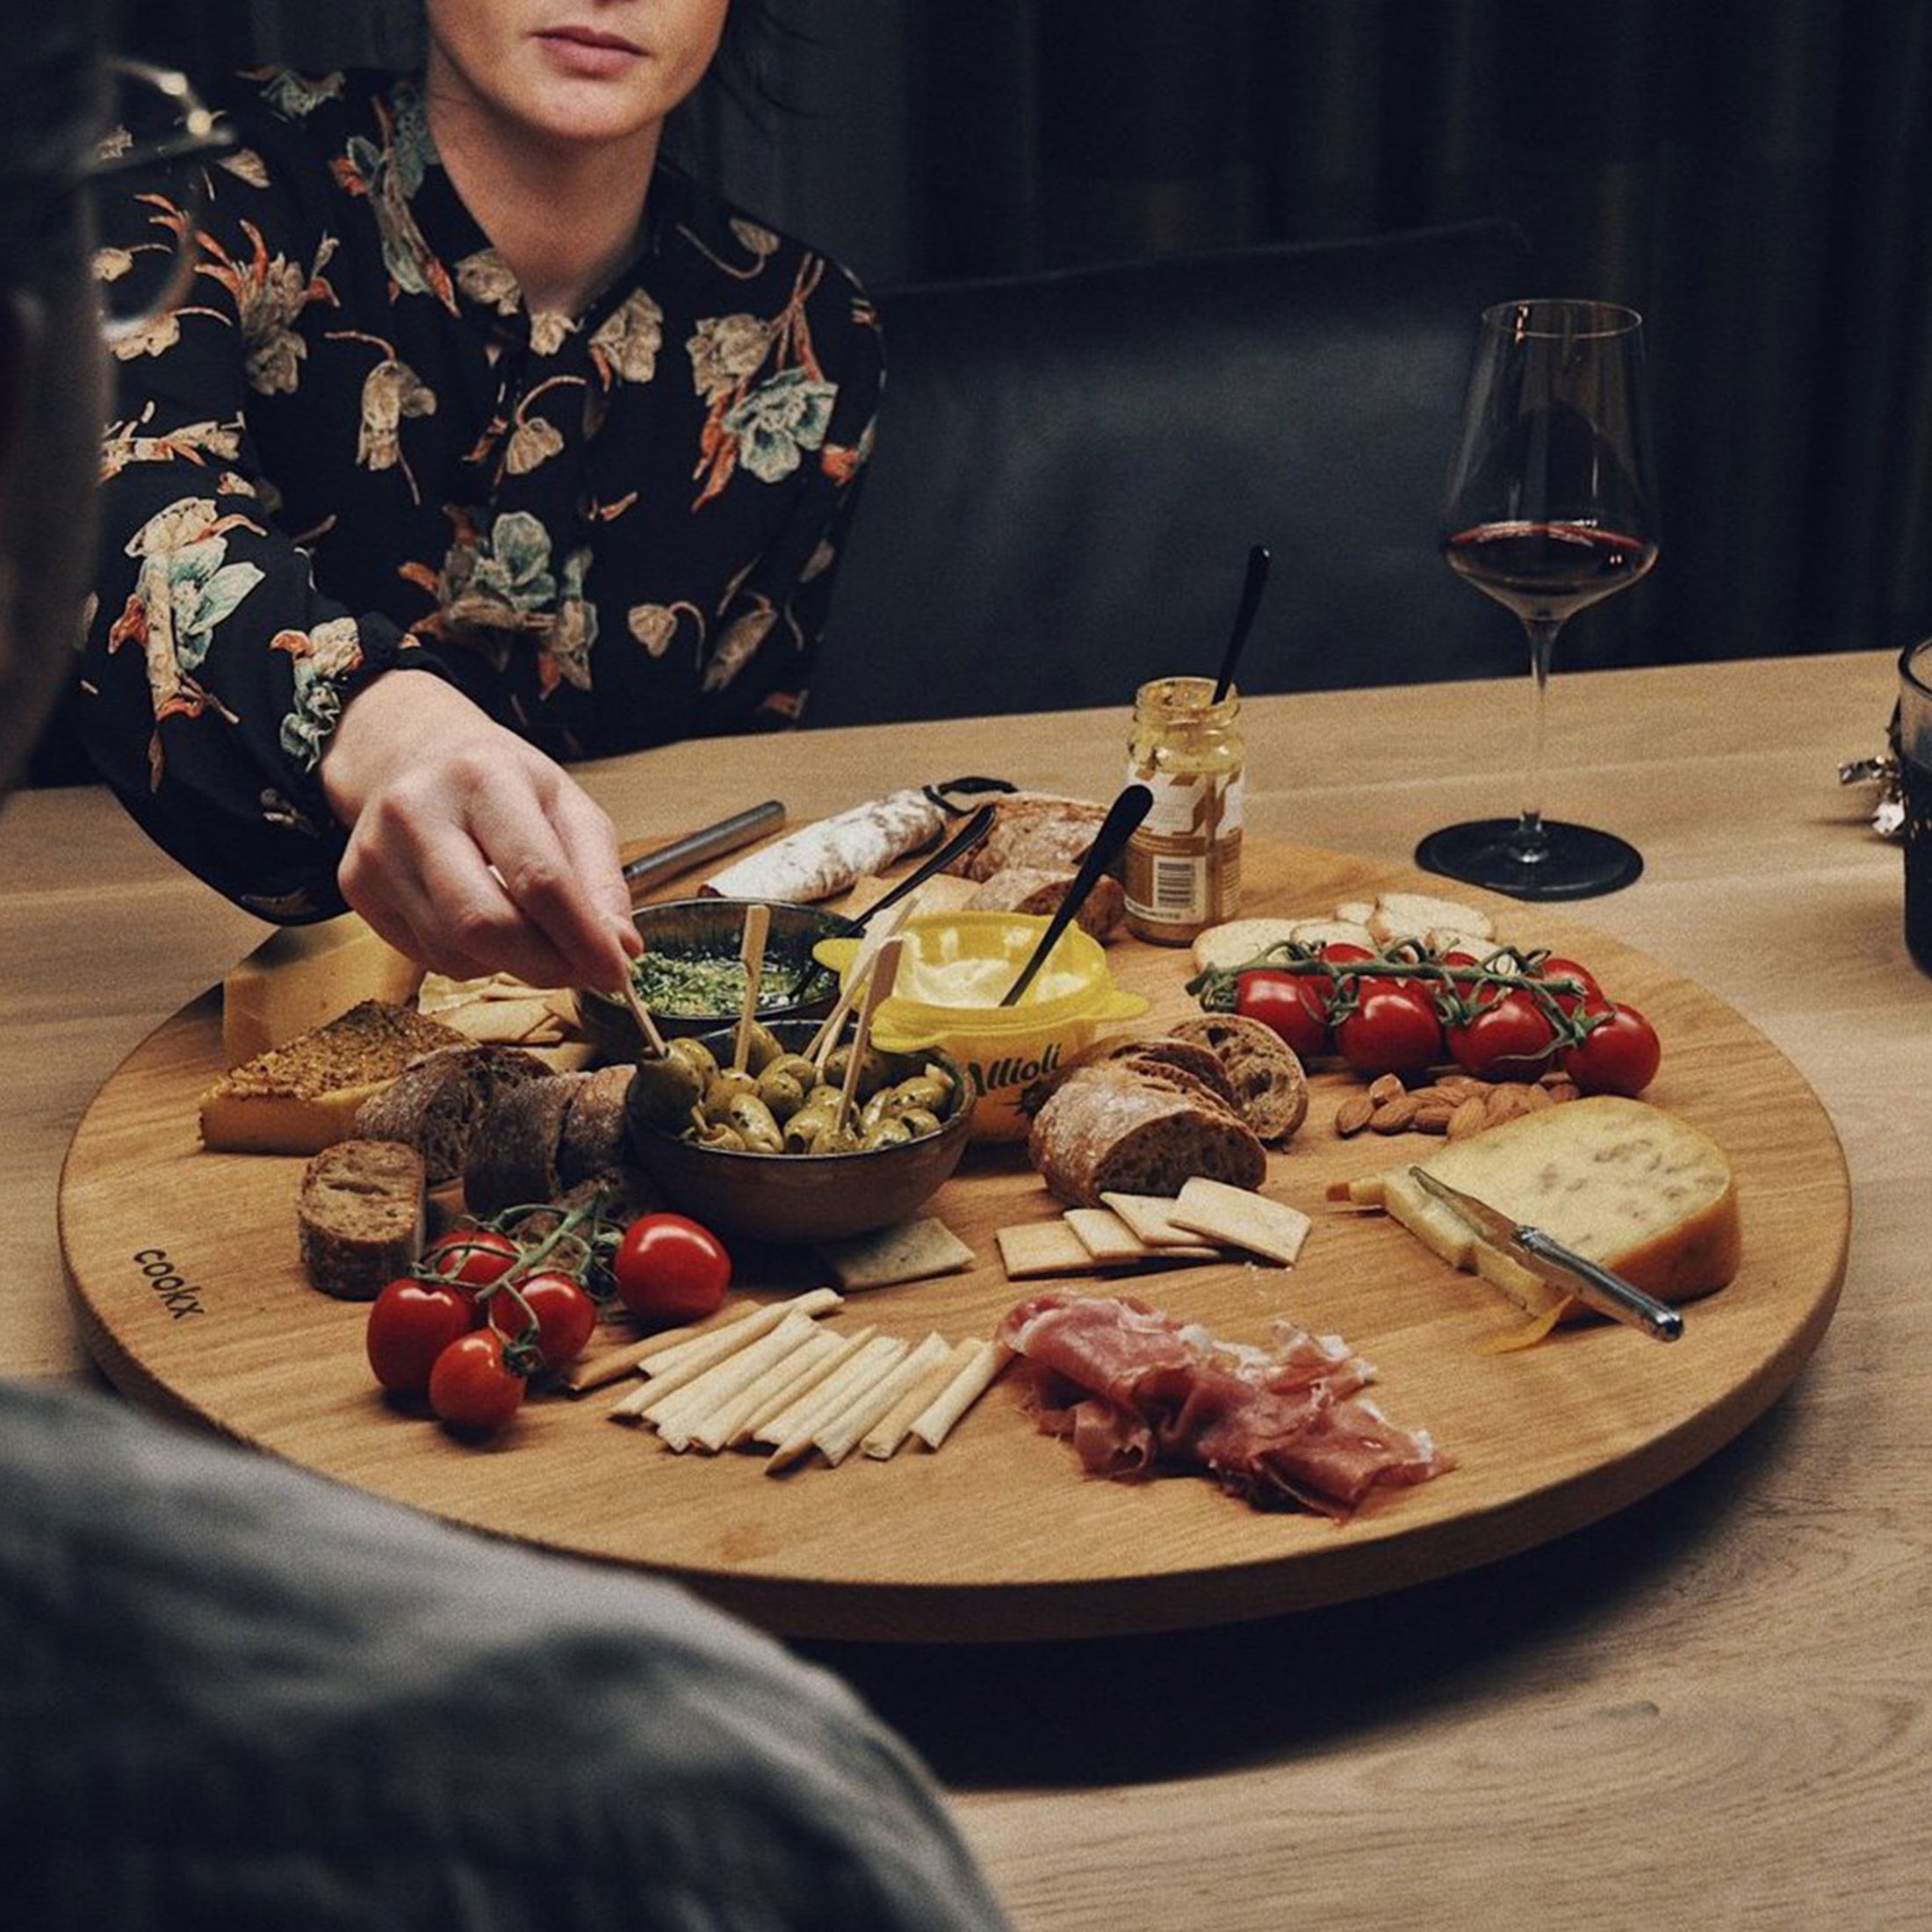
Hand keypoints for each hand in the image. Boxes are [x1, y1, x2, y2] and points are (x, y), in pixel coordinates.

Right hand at [321, 669, 639, 991]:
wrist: (415, 755)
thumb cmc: (501, 783)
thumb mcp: (567, 808)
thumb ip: (601, 880)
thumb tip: (621, 950)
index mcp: (484, 777)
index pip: (539, 878)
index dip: (582, 939)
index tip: (614, 973)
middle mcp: (417, 809)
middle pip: (486, 925)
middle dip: (545, 964)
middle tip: (579, 970)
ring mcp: (376, 850)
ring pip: (455, 951)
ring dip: (509, 963)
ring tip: (527, 930)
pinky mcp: (355, 885)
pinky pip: (427, 957)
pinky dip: (470, 958)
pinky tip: (480, 921)